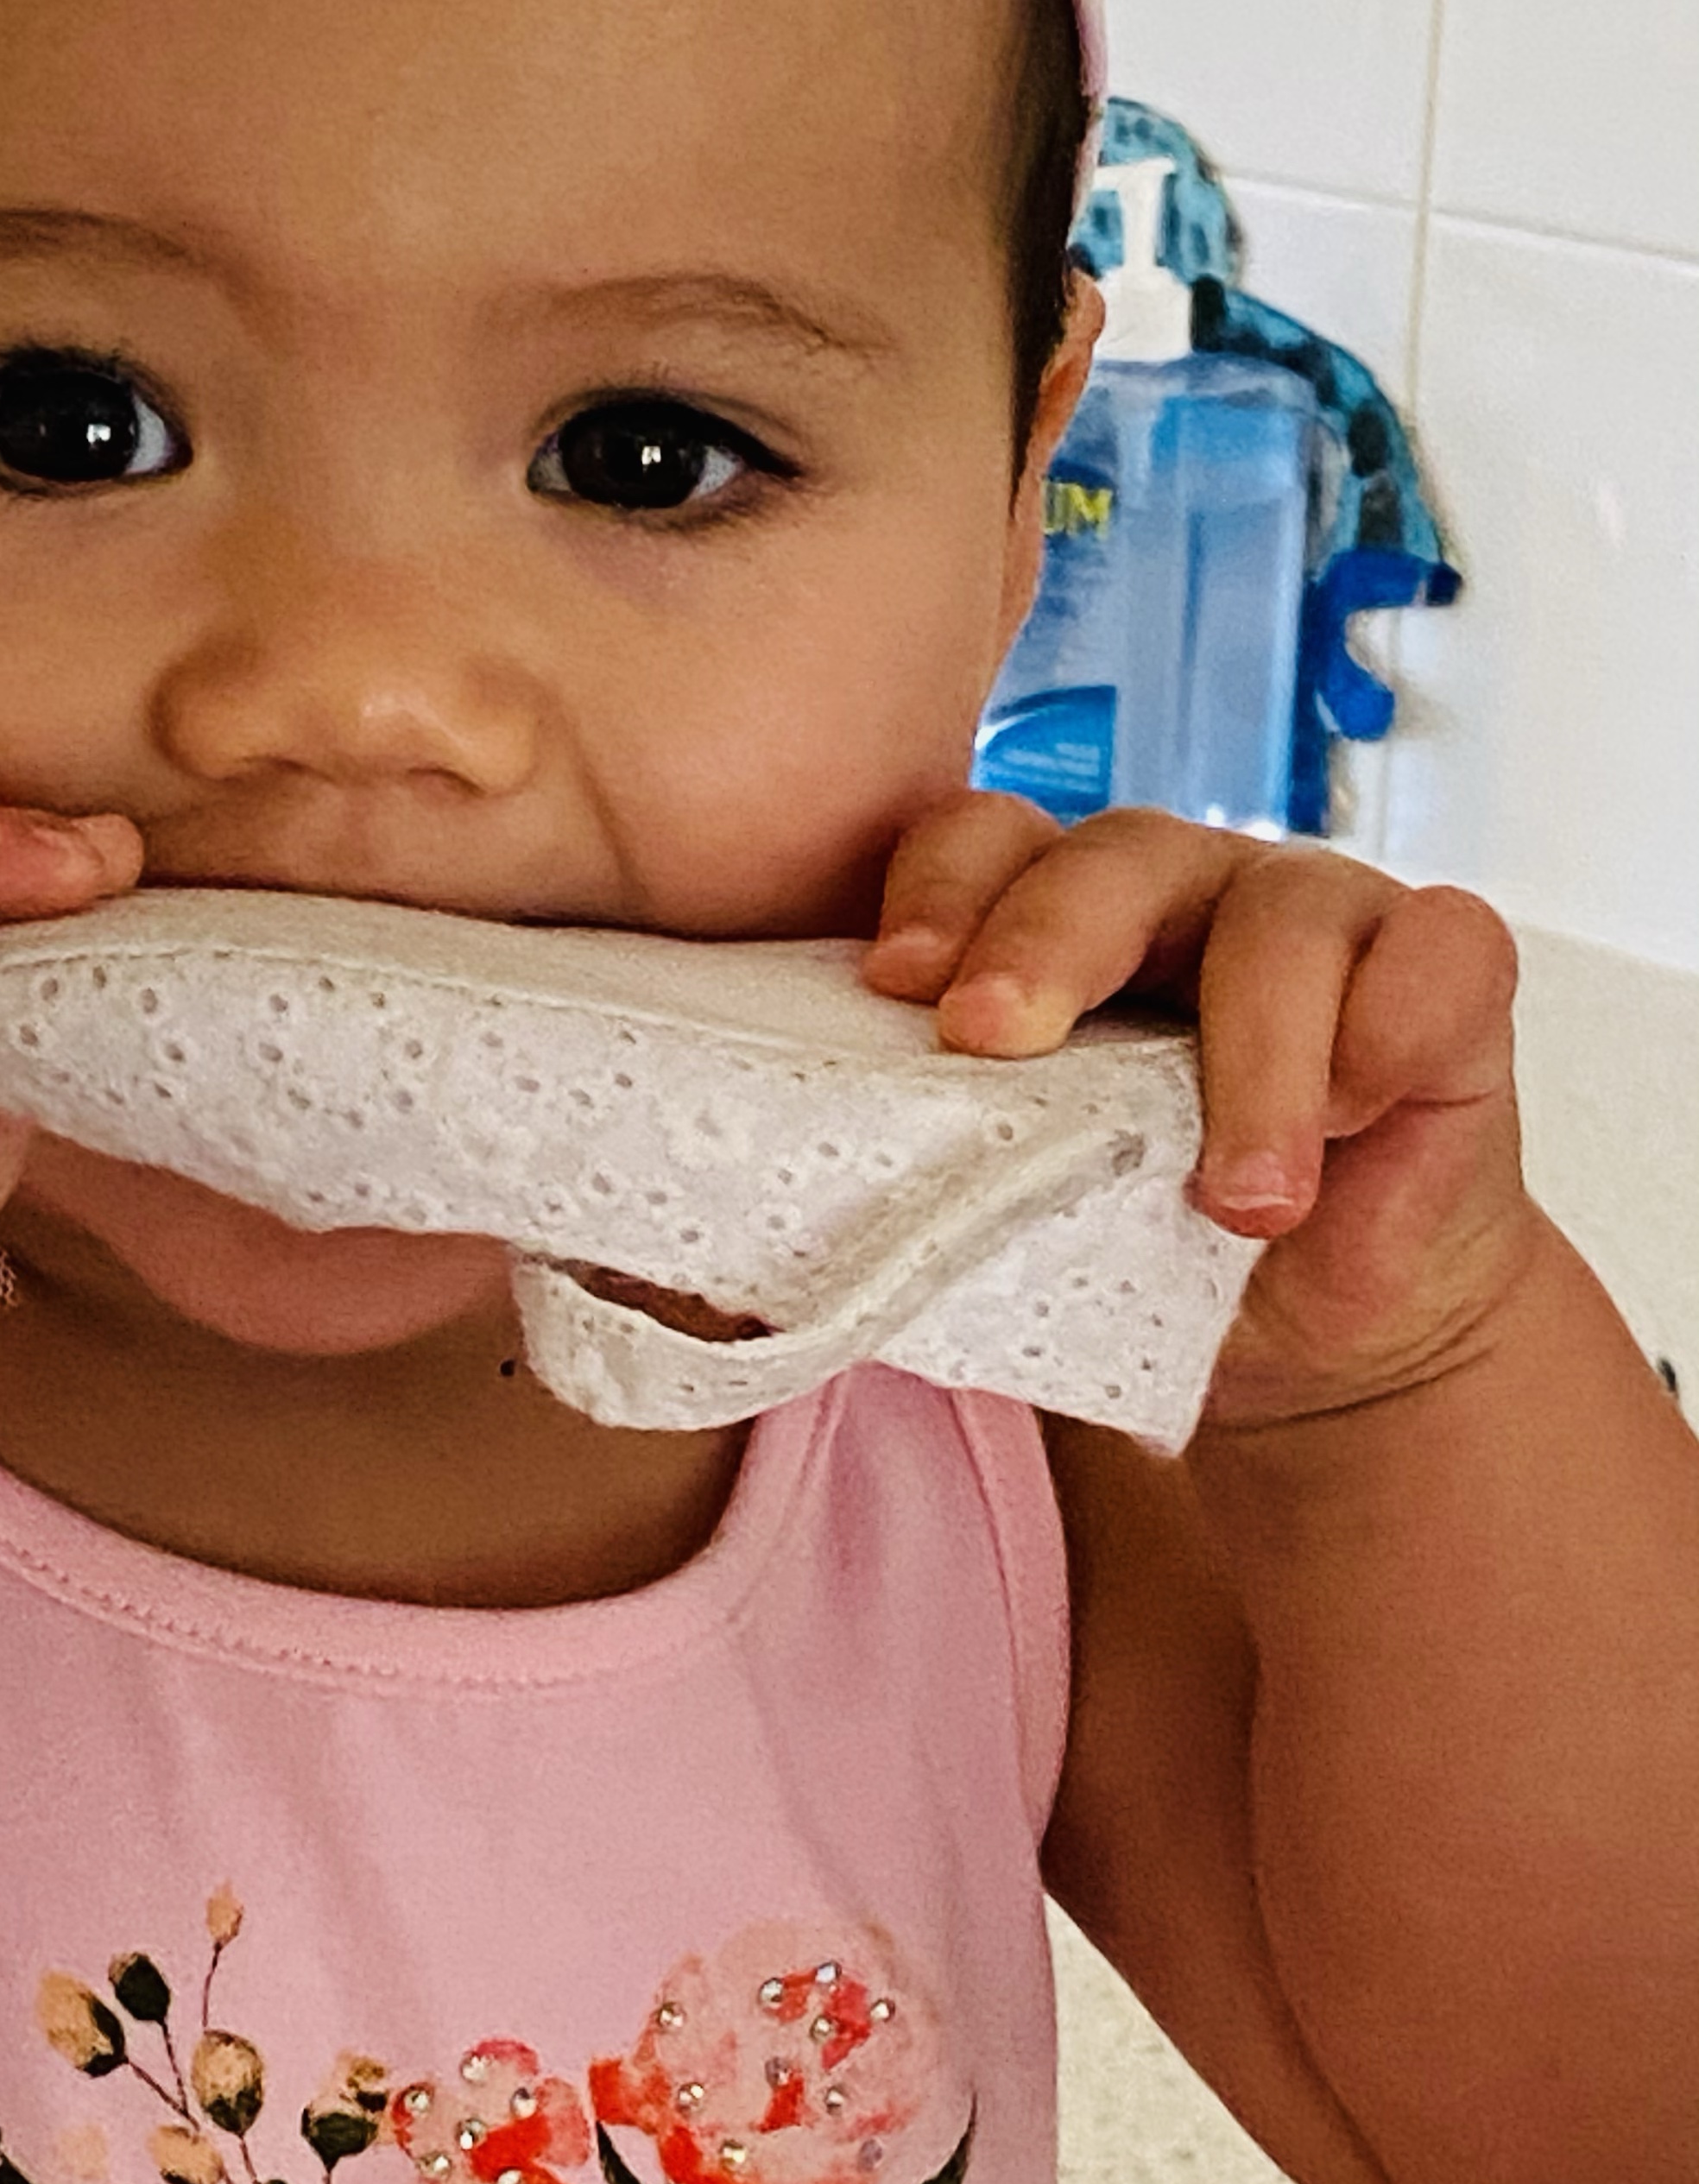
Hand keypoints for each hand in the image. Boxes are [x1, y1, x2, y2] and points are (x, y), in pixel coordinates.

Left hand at [860, 792, 1536, 1426]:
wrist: (1306, 1336)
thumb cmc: (1142, 1255)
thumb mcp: (1019, 1221)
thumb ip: (917, 1189)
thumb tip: (740, 1267)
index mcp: (1050, 924)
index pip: (977, 847)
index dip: (935, 895)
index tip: (891, 987)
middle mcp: (1177, 894)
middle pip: (1113, 854)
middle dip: (1047, 942)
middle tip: (995, 1043)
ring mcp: (1317, 916)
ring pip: (1281, 912)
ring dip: (1250, 1058)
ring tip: (1234, 1203)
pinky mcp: (1443, 972)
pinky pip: (1436, 949)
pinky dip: (1389, 1030)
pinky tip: (1358, 1116)